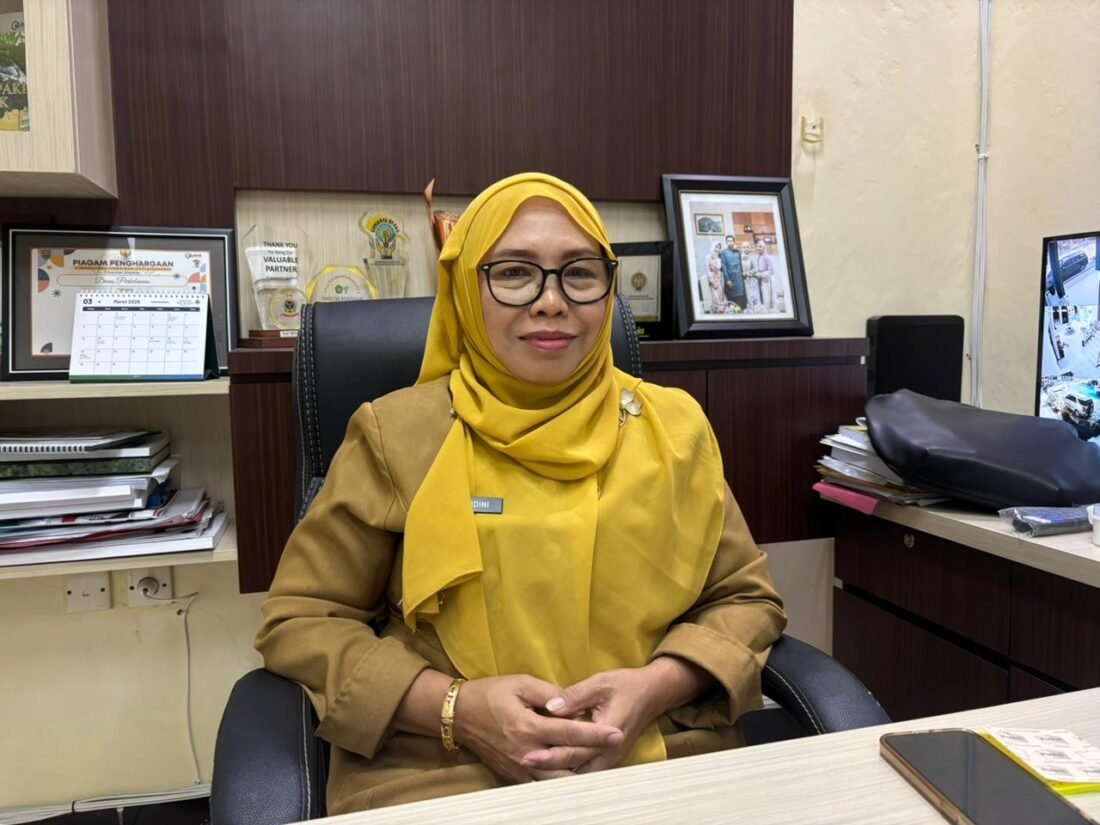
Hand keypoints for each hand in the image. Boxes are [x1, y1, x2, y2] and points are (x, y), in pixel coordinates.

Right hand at [452, 674, 623, 783]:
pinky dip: (559, 778)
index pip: (570, 733)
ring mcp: (519, 767)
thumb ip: (548, 693)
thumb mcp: (520, 683)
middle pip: (568, 763)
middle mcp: (526, 752)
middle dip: (593, 756)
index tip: (617, 734)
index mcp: (529, 727)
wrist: (459, 715)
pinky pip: (541, 782)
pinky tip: (573, 771)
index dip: (595, 734)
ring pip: (556, 780)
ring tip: (600, 763)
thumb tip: (571, 704)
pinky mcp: (514, 774)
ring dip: (578, 772)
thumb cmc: (490, 693)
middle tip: (615, 749)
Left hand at [526, 657, 711, 774]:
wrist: (651, 693)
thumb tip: (551, 706)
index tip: (529, 754)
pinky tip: (553, 767)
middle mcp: (611, 751)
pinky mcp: (610, 757)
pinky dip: (571, 770)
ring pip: (582, 772)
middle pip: (576, 765)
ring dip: (560, 771)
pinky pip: (588, 770)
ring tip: (534, 768)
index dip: (551, 754)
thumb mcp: (600, 683)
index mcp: (608, 732)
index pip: (576, 749)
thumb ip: (574, 696)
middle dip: (550, 766)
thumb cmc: (626, 685)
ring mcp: (612, 757)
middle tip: (525, 761)